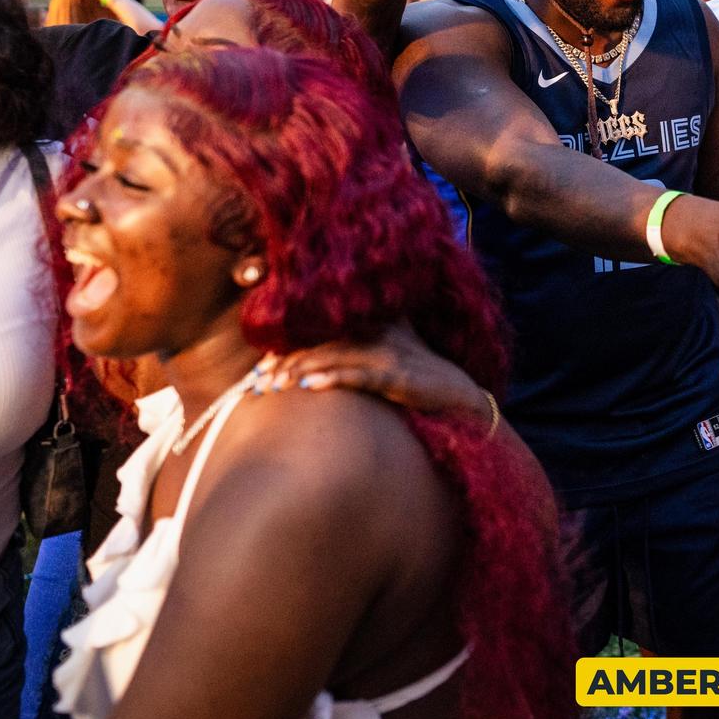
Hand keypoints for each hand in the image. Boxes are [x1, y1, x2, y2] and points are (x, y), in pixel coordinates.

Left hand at [265, 320, 492, 421]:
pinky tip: (309, 385)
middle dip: (286, 363)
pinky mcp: (397, 376)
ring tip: (272, 384)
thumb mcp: (396, 348)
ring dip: (300, 370)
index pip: (323, 333)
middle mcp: (379, 334)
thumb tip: (325, 353)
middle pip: (321, 344)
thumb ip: (366, 342)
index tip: (263, 364)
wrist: (461, 394)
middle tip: (257, 381)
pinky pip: (358, 375)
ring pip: (334, 357)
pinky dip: (332, 377)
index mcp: (375, 325)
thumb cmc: (423, 373)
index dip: (292, 347)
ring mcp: (387, 355)